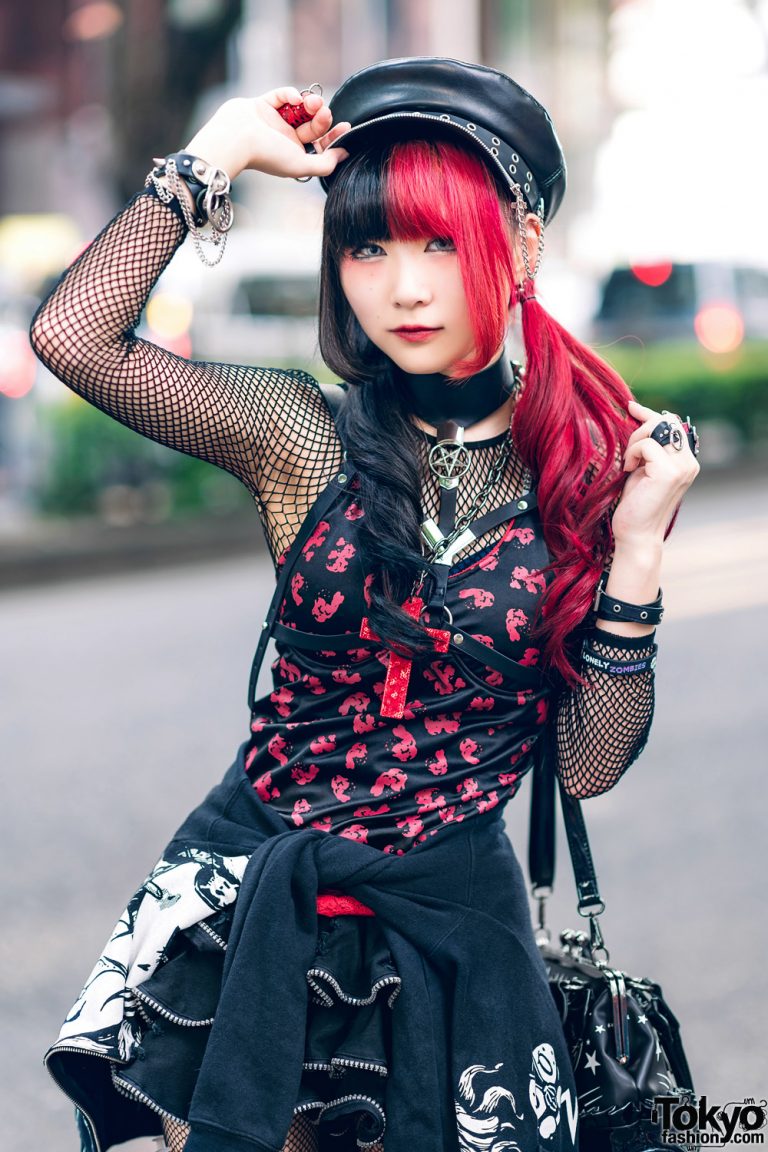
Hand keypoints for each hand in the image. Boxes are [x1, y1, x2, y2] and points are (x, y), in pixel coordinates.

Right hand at [183, 88, 350, 182]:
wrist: (235, 139)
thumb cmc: (266, 155)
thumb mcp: (301, 165)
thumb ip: (325, 163)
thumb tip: (345, 154)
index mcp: (294, 154)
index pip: (320, 143)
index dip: (334, 135)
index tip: (345, 126)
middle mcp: (285, 138)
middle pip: (312, 124)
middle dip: (321, 117)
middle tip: (324, 111)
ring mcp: (274, 121)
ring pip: (299, 108)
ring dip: (309, 103)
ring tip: (312, 102)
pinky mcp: (262, 104)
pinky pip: (282, 95)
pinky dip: (290, 93)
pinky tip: (294, 97)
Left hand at [612, 400, 699, 547]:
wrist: (636, 534)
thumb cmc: (636, 504)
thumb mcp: (642, 469)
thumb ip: (647, 447)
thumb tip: (638, 417)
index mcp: (686, 461)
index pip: (673, 424)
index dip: (651, 414)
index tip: (631, 407)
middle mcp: (689, 462)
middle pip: (666, 422)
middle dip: (641, 426)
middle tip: (627, 450)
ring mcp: (682, 467)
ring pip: (656, 429)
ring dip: (634, 442)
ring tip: (628, 463)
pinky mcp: (669, 472)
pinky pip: (647, 444)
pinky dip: (632, 453)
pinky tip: (628, 470)